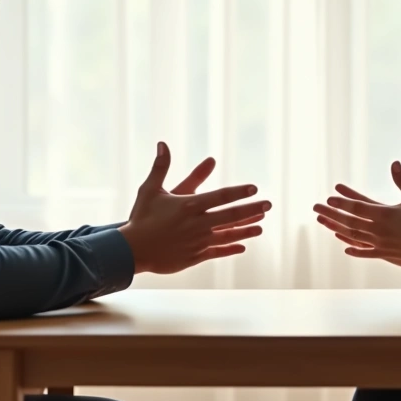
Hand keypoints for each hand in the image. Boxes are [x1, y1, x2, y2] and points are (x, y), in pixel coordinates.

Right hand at [121, 142, 270, 274]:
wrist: (132, 250)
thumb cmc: (141, 217)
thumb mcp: (151, 189)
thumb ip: (161, 167)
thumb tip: (162, 144)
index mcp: (189, 206)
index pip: (220, 196)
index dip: (238, 192)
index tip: (254, 188)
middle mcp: (197, 224)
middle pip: (230, 216)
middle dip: (251, 209)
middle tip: (268, 204)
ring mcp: (198, 242)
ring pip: (227, 235)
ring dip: (246, 230)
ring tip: (261, 227)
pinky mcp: (194, 256)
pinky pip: (217, 252)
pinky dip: (230, 249)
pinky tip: (242, 247)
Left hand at [313, 160, 400, 268]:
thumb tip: (396, 163)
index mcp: (384, 214)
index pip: (358, 207)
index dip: (342, 203)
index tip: (329, 199)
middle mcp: (378, 229)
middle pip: (349, 221)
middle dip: (331, 214)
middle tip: (316, 209)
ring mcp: (380, 243)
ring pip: (352, 236)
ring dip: (336, 228)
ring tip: (323, 223)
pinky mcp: (385, 254)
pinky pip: (365, 252)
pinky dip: (354, 249)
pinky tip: (344, 247)